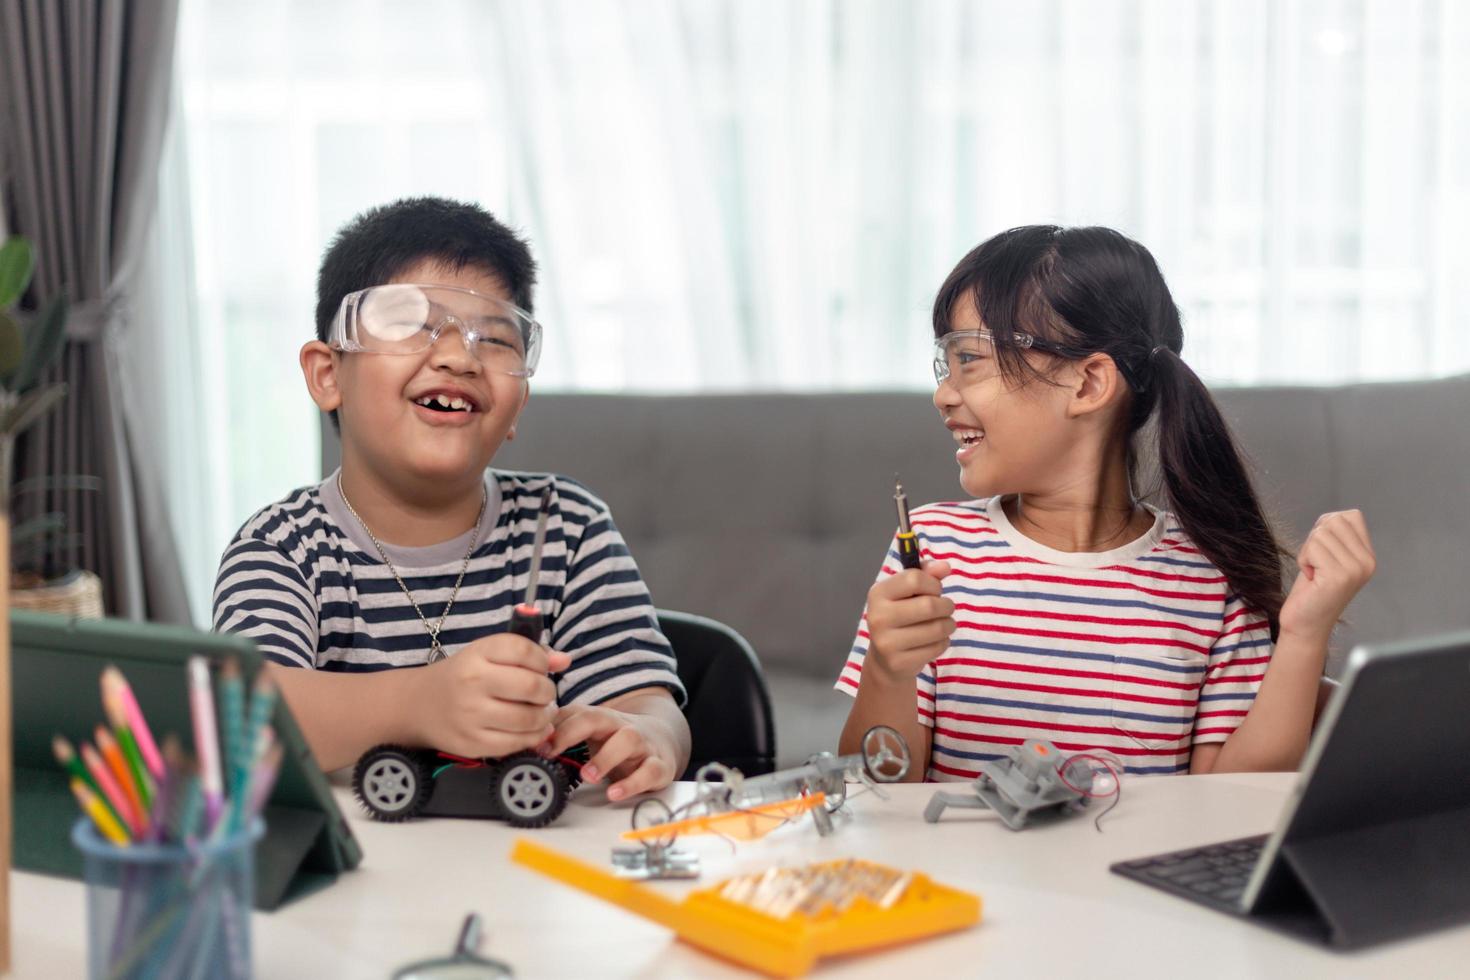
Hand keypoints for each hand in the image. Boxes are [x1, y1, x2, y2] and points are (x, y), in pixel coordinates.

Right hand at [409, 634, 570, 758]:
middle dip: (547, 691)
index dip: (543, 660)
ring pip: (529, 718)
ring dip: (545, 716)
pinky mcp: (472, 743)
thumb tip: (565, 660)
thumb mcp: (487, 655)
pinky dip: (533, 737)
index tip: (541, 667)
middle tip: (543, 694)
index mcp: (477, 654)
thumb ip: (528, 654)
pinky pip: (517, 743)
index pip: (525, 650)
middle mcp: (472, 682)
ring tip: (541, 712)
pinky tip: (531, 729)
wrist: (418, 705)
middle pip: (532, 687)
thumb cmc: (462, 676)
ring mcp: (470, 715)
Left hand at [545, 703, 679, 801]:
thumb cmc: (616, 740)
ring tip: (588, 776)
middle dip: (572, 732)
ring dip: (605, 757)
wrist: (662, 740)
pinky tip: (615, 794)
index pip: (574, 713)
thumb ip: (561, 734)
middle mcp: (620, 725)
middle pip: (598, 717)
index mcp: (600, 718)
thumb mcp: (590, 734)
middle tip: (551, 752)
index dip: (554, 728)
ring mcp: (642, 744)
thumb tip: (525, 743)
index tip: (536, 746)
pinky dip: (633, 783)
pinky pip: (650, 770)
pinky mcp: (659, 765)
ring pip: (628, 739)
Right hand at [862, 559, 954, 684]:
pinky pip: (937, 647)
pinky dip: (944, 642)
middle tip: (945, 609)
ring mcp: (887, 642)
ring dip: (949, 624)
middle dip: (946, 606)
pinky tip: (934, 641)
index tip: (934, 590)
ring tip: (943, 624)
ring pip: (937, 628)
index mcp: (878, 593)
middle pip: (929, 605)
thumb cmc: (900, 617)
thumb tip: (945, 566)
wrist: (885, 660)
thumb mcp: (907, 593)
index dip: (932, 584)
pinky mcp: (900, 662)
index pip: (914, 579)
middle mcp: (878, 616)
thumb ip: (926, 574)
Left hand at [1279, 510, 1376, 644]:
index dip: (1326, 527)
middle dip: (1314, 539)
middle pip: (1333, 521)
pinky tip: (1311, 578)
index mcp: (1368, 556)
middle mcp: (1367, 562)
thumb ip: (1335, 537)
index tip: (1322, 551)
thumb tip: (1330, 518)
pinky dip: (1304, 560)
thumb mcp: (1329, 557)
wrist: (1306, 623)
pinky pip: (1312, 548)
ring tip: (1314, 572)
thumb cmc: (1312, 589)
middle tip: (1315, 563)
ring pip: (1320, 534)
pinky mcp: (1339, 576)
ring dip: (1307, 552)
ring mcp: (1355, 569)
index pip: (1350, 516)